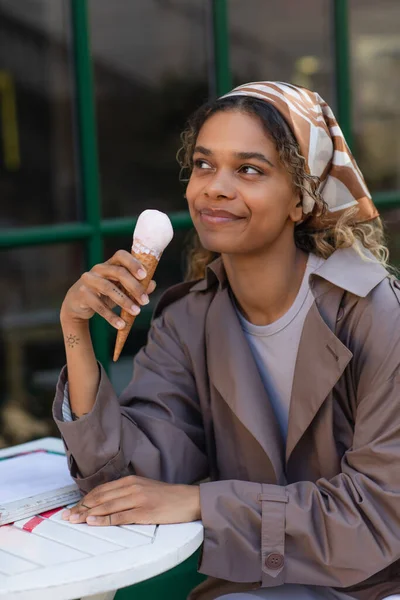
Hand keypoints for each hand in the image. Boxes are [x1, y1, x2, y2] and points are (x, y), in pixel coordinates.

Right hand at [60, 250, 155, 328]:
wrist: (77, 304)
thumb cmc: (104, 293)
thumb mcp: (120, 289)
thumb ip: (136, 285)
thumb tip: (152, 284)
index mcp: (110, 264)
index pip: (121, 255)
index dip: (133, 263)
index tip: (145, 275)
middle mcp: (99, 268)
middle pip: (118, 272)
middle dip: (134, 287)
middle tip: (145, 301)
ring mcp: (89, 280)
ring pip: (108, 288)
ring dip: (124, 301)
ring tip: (137, 312)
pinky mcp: (82, 294)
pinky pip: (98, 305)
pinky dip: (111, 316)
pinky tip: (121, 325)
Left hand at [61, 476, 200, 526]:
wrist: (188, 499)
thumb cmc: (166, 496)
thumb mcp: (144, 488)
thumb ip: (126, 492)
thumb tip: (106, 502)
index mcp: (131, 480)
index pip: (101, 490)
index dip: (85, 500)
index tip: (72, 508)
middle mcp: (132, 487)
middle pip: (101, 498)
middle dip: (81, 508)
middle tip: (67, 516)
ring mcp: (138, 499)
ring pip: (107, 507)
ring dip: (88, 514)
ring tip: (74, 520)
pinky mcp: (144, 512)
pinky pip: (120, 517)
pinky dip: (104, 520)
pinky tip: (93, 523)